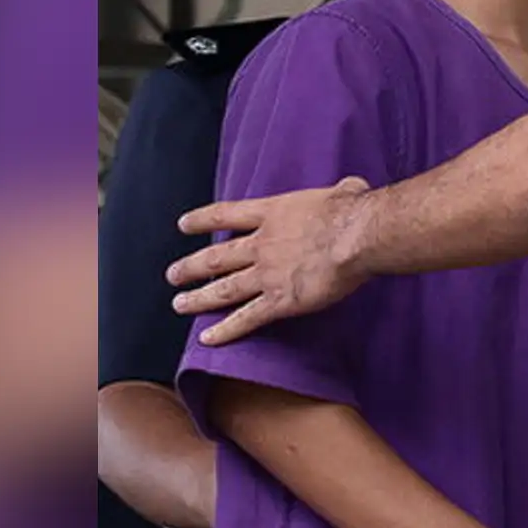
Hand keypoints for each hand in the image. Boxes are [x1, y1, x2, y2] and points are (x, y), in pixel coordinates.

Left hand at [167, 177, 371, 344]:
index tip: (183, 225)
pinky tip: (207, 338)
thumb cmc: (353, 211)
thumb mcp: (345, 192)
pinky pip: (246, 318)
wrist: (355, 236)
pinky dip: (225, 330)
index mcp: (273, 213)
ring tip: (179, 305)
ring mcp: (266, 274)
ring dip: (198, 298)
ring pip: (223, 289)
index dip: (202, 220)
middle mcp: (261, 244)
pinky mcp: (280, 301)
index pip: (227, 215)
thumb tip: (352, 188)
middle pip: (216, 257)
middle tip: (172, 274)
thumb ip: (341, 192)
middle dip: (191, 267)